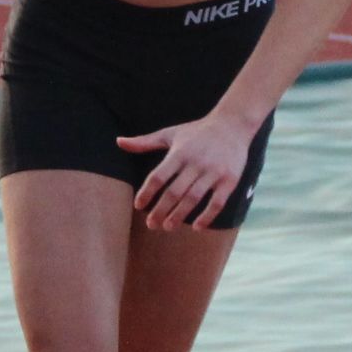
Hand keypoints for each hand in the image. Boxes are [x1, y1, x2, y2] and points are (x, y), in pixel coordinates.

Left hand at [122, 108, 255, 230]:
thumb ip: (145, 142)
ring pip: (193, 198)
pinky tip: (197, 227)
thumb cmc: (197, 131)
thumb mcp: (170, 134)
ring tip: (168, 226)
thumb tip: (119, 142)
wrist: (233, 124)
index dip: (147, 192)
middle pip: (175, 191)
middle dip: (161, 210)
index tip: (138, 206)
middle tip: (151, 224)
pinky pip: (217, 202)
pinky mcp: (230, 180)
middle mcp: (196, 162)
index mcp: (180, 152)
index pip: (159, 176)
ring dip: (180, 215)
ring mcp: (214, 172)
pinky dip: (207, 216)